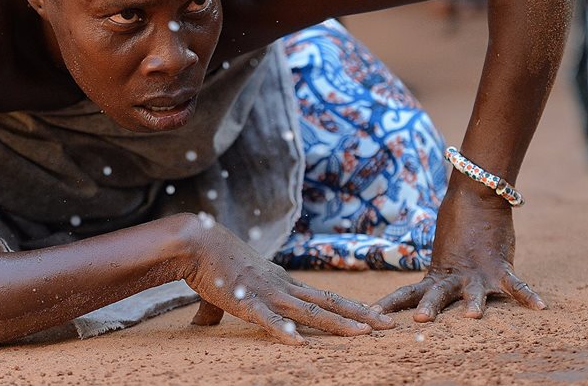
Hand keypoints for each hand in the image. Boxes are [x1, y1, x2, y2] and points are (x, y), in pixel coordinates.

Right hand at [182, 217, 394, 343]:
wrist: (198, 243)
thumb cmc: (212, 262)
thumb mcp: (228, 285)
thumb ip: (222, 307)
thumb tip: (204, 322)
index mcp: (282, 281)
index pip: (323, 296)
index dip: (350, 307)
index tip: (374, 316)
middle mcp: (283, 286)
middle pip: (329, 302)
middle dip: (361, 315)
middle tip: (389, 324)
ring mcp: (268, 294)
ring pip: (310, 312)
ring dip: (338, 324)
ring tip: (363, 335)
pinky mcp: (247, 302)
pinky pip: (269, 320)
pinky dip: (285, 332)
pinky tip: (300, 344)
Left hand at [373, 186, 546, 320]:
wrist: (475, 194)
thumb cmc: (458, 223)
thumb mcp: (443, 252)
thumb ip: (441, 270)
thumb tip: (433, 284)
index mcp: (435, 273)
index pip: (407, 293)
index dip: (391, 305)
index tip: (372, 316)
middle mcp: (453, 276)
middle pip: (436, 295)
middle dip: (429, 309)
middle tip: (420, 321)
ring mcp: (477, 272)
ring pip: (473, 292)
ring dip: (474, 304)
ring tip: (474, 316)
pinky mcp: (499, 266)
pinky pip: (516, 284)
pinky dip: (528, 295)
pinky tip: (540, 308)